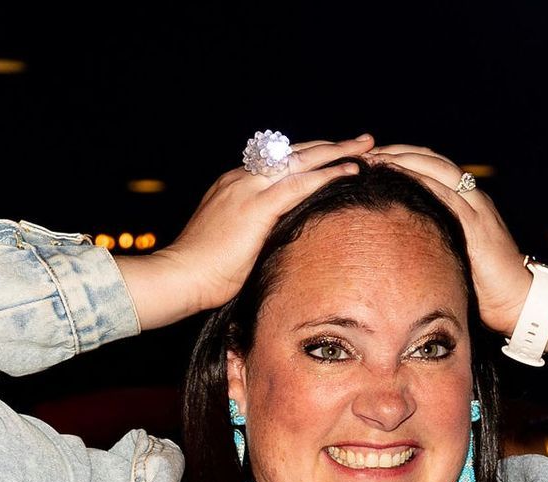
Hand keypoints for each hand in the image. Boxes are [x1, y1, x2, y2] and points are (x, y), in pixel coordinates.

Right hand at [129, 136, 376, 328]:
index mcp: (235, 184)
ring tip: (367, 147)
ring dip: (337, 152)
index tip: (332, 155)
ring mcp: (249, 188)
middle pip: (294, 152)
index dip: (308, 157)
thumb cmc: (204, 271)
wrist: (180, 276)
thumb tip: (280, 239)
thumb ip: (257, 231)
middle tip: (361, 140)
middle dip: (329, 145)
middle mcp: (243, 178)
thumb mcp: (234, 242)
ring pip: (302, 160)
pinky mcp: (257, 206)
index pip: (278, 161)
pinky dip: (329, 175)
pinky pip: (301, 184)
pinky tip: (351, 171)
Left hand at [368, 144, 528, 334]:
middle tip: (368, 151)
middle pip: (434, 160)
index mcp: (469, 201)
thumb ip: (438, 236)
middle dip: (400, 151)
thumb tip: (404, 239)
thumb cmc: (486, 283)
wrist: (517, 298)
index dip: (405, 157)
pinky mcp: (477, 224)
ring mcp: (477, 208)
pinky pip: (447, 195)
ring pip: (440, 170)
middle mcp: (474, 197)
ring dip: (407, 161)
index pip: (434, 167)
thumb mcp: (457, 252)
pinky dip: (423, 182)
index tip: (376, 157)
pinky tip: (400, 178)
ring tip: (377, 159)